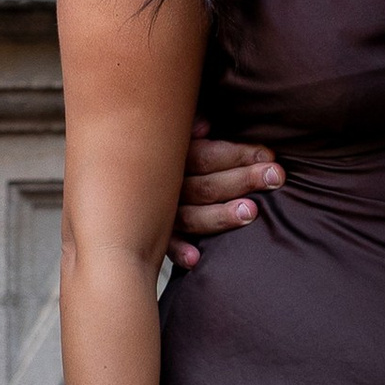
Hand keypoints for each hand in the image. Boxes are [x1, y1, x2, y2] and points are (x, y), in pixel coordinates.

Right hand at [166, 117, 282, 268]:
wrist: (109, 179)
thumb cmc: (157, 149)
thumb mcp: (172, 131)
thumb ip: (189, 125)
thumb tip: (205, 127)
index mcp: (171, 157)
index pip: (208, 156)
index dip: (239, 155)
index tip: (270, 156)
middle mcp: (164, 186)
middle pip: (206, 185)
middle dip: (242, 180)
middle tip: (275, 177)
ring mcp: (157, 213)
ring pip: (190, 216)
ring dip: (219, 216)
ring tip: (251, 213)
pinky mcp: (153, 236)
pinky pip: (164, 246)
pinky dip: (178, 251)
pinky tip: (195, 259)